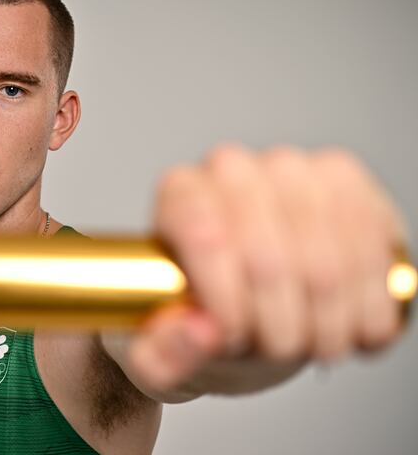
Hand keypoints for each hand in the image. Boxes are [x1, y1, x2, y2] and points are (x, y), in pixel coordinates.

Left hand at [119, 144, 407, 393]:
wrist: (240, 313)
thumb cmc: (192, 328)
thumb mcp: (156, 359)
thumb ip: (160, 356)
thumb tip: (198, 330)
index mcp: (178, 196)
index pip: (204, 234)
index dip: (226, 301)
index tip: (230, 341)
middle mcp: (232, 169)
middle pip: (267, 254)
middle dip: (277, 327)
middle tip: (272, 350)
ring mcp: (292, 169)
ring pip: (326, 259)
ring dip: (326, 324)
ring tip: (310, 345)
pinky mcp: (345, 181)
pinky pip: (372, 244)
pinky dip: (369, 305)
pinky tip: (354, 329)